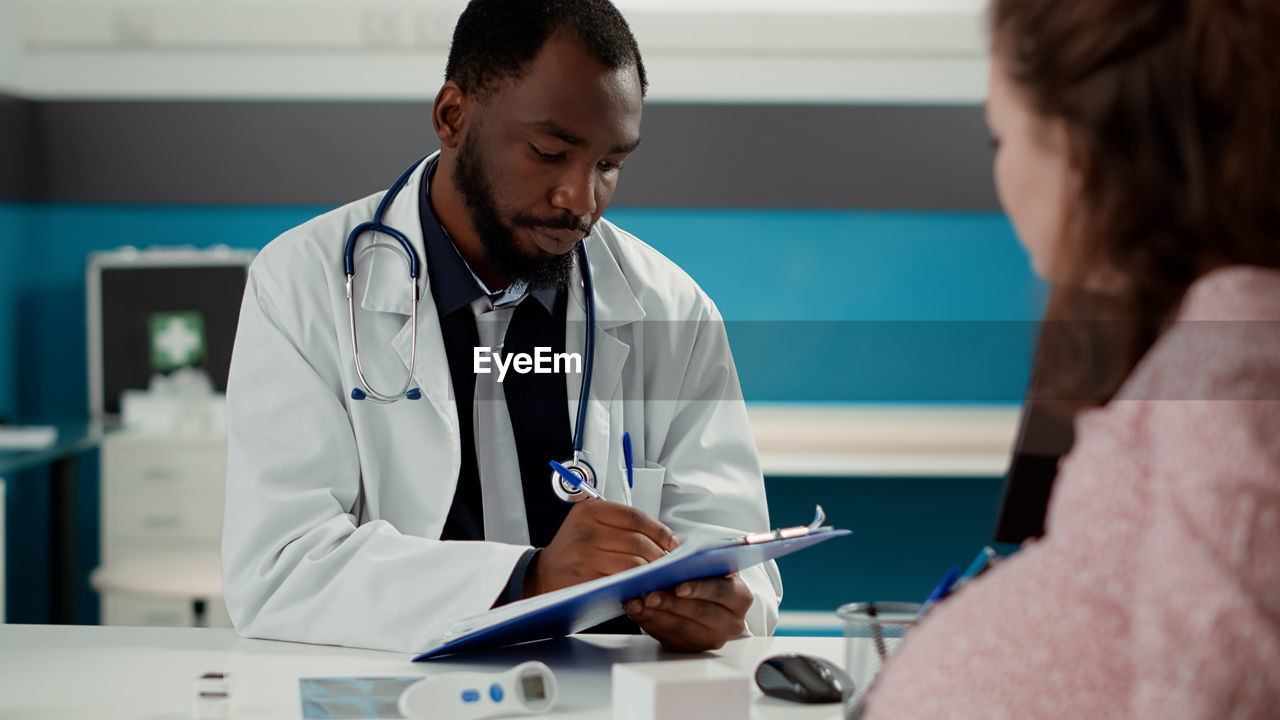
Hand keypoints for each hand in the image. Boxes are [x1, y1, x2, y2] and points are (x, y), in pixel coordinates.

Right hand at [525, 500, 679, 596]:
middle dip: (660, 554)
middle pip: (638, 541)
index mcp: (590, 510)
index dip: (660, 530)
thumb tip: (662, 536)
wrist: (542, 575)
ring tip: (660, 574)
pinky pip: (623, 582)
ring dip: (653, 571)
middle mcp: (586, 530)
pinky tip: (644, 585)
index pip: (635, 517)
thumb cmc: (573, 550)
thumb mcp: (589, 524)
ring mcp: (585, 555)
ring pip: (634, 563)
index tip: (672, 542)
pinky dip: (638, 585)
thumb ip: (620, 524)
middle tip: (669, 562)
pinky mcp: (586, 579)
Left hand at [623, 573, 752, 652]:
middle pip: (700, 613)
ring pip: (682, 629)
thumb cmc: (709, 577)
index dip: (700, 589)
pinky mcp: (693, 648)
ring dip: (655, 615)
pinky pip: (669, 638)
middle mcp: (731, 622)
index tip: (678, 587)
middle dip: (672, 604)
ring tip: (637, 603)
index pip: (722, 592)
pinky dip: (650, 623)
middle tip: (650, 595)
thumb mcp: (711, 565)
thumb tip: (672, 562)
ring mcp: (712, 639)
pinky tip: (637, 612)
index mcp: (740, 597)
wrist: (710, 598)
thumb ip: (700, 563)